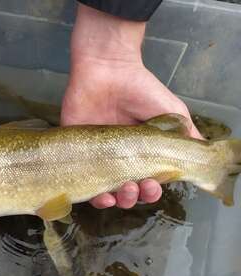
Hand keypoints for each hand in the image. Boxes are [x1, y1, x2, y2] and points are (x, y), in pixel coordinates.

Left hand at [61, 4, 201, 209]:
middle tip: (140, 187)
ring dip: (119, 200)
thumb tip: (202, 156)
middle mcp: (119, 159)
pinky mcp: (77, 153)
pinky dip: (93, 196)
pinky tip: (102, 196)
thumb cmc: (141, 90)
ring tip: (124, 192)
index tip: (155, 185)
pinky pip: (83, 183)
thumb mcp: (172, 113)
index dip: (152, 190)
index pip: (147, 181)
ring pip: (107, 193)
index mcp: (140, 154)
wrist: (107, 70)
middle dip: (136, 197)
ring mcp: (97, 158)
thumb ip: (185, 136)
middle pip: (128, 191)